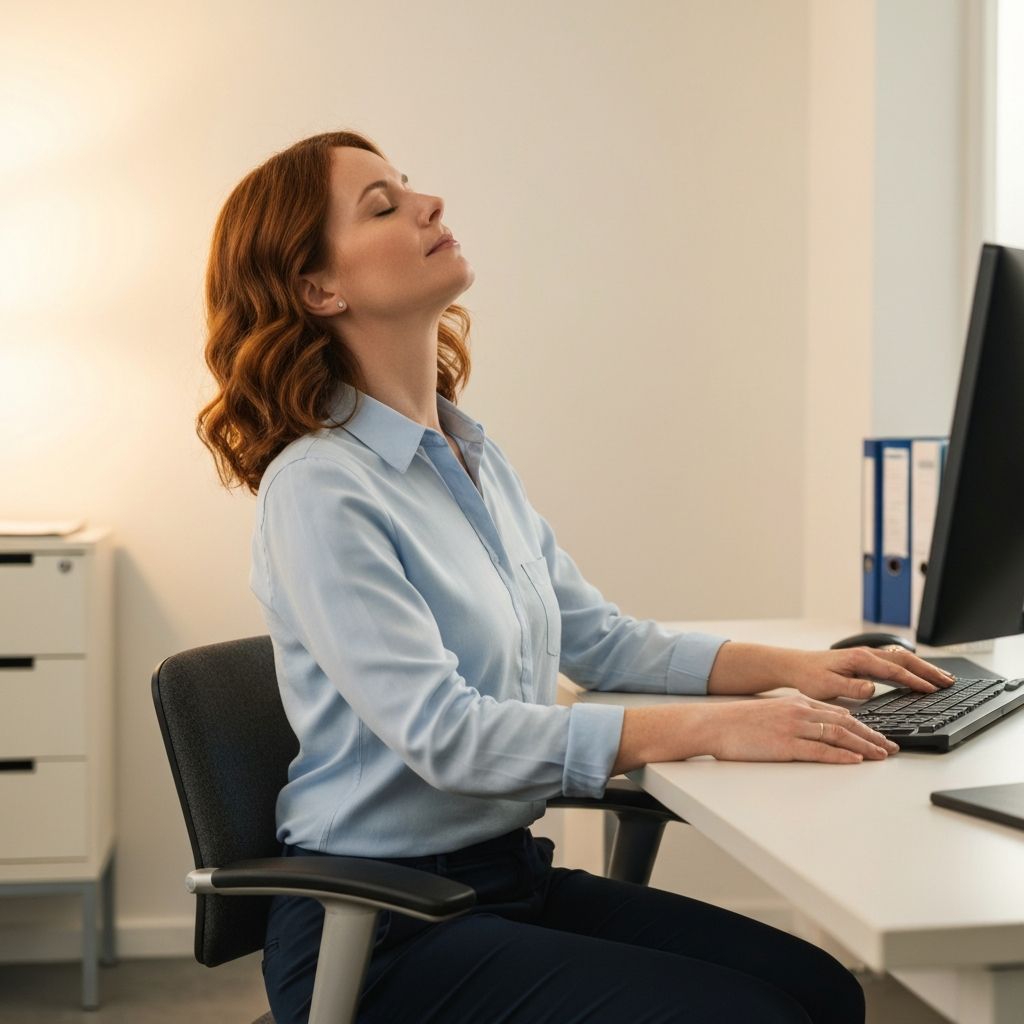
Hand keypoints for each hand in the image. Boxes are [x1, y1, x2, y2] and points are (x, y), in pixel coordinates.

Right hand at [703, 694, 899, 763]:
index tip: (880, 738)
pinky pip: (819, 751)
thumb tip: (822, 728)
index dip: (865, 727)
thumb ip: (798, 717)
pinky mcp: (785, 745)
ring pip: (838, 736)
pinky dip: (840, 756)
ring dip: (863, 747)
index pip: (840, 714)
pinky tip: (854, 761)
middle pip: (846, 724)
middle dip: (872, 737)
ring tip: (881, 756)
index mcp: (798, 703)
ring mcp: (793, 728)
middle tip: (891, 748)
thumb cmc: (739, 723)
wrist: (714, 725)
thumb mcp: (773, 713)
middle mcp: (799, 712)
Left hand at [773, 646, 955, 701]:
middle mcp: (867, 655)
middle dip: (928, 671)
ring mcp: (867, 656)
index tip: (932, 690)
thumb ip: (850, 687)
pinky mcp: (866, 661)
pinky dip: (912, 667)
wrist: (796, 665)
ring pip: (902, 659)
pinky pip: (895, 662)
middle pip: (905, 661)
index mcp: (860, 660)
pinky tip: (919, 674)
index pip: (894, 671)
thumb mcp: (827, 685)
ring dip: (924, 668)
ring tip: (943, 678)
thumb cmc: (809, 676)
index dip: (914, 681)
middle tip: (949, 682)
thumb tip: (873, 688)